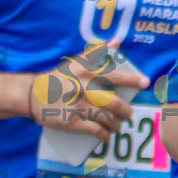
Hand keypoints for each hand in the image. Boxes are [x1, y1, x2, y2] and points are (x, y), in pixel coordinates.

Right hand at [29, 44, 147, 138]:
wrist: (32, 94)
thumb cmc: (58, 78)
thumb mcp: (75, 62)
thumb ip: (96, 52)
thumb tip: (117, 41)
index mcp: (86, 72)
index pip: (114, 75)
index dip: (132, 79)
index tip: (145, 83)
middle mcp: (83, 88)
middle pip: (114, 103)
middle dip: (126, 112)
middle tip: (128, 115)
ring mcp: (77, 106)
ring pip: (107, 119)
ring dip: (116, 125)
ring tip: (117, 126)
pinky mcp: (71, 121)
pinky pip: (95, 131)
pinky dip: (104, 135)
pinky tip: (106, 136)